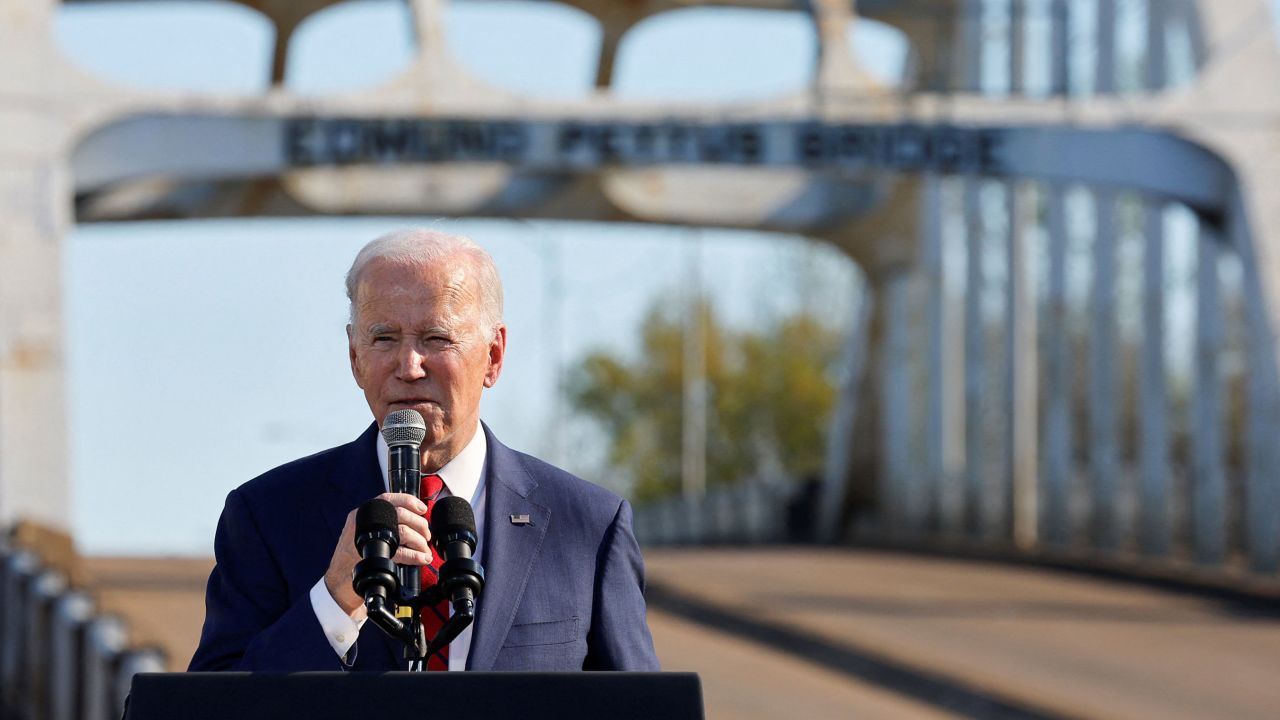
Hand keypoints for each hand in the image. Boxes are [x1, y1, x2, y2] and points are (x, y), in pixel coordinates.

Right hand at [324, 492, 433, 616]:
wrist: (337, 582)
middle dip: (419, 524)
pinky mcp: (371, 555)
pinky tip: (422, 558)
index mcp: (362, 513)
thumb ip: (381, 524)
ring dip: (419, 541)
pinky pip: (400, 552)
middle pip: (400, 514)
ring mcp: (366, 538)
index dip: (409, 501)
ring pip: (403, 531)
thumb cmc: (353, 558)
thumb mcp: (363, 532)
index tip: (422, 509)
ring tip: (425, 550)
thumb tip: (412, 521)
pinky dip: (415, 555)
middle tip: (426, 535)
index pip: (388, 498)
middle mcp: (362, 522)